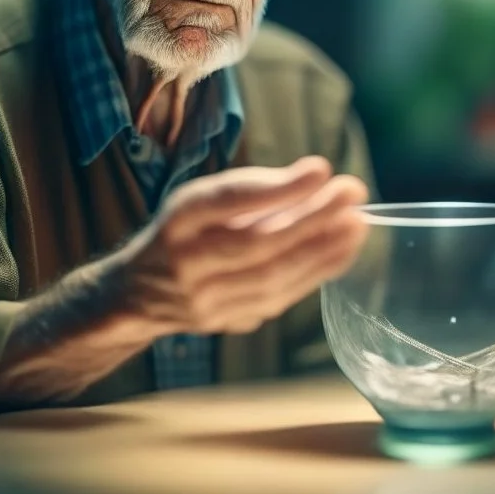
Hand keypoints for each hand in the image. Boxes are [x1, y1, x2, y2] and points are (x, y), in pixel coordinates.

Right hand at [118, 156, 368, 335]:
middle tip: (353, 194)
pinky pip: (277, 299)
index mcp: (179, 220)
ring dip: (322, 251)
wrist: (137, 294)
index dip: (277, 188)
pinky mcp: (226, 323)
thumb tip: (318, 178)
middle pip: (256, 244)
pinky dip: (313, 275)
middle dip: (312, 219)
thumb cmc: (182, 232)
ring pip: (271, 279)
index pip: (230, 201)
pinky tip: (340, 253)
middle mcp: (186, 263)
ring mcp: (206, 301)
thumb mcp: (202, 199)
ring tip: (357, 225)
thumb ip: (254, 190)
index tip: (322, 169)